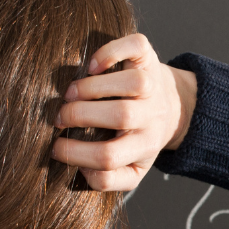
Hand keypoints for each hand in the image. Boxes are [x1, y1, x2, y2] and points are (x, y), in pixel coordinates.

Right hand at [50, 33, 196, 190]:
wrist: (174, 106)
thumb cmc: (139, 137)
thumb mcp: (132, 169)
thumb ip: (108, 180)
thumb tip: (82, 169)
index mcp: (145, 146)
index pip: (110, 157)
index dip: (76, 154)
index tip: (55, 148)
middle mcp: (153, 115)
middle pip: (122, 116)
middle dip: (81, 115)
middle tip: (59, 117)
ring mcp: (154, 84)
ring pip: (133, 83)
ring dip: (94, 87)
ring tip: (71, 93)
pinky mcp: (149, 58)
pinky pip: (136, 47)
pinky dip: (112, 51)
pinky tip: (92, 65)